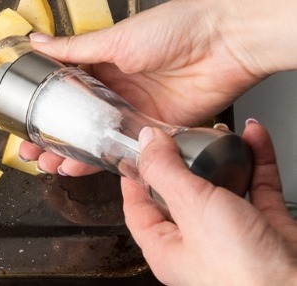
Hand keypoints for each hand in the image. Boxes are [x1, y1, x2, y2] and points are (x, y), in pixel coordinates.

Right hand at [19, 0, 296, 174]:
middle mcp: (117, 89)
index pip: (65, 89)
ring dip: (72, 153)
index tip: (23, 122)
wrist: (225, 42)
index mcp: (103, 63)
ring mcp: (136, 111)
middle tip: (30, 152)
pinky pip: (125, 148)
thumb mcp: (115, 39)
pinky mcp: (157, 129)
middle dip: (52, 137)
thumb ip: (74, 49)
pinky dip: (103, 160)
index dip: (43, 107)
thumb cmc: (175, 27)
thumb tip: (37, 42)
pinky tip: (82, 167)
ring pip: (96, 138)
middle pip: (77, 119)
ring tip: (49, 165)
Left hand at [122, 120, 296, 284]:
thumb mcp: (191, 208)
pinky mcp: (267, 228)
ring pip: (222, 188)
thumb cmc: (242, 269)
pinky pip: (258, 187)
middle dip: (181, 161)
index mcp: (166, 249)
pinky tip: (254, 138)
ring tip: (217, 132)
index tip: (135, 151)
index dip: (135, 178)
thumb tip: (146, 140)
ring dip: (222, 157)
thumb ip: (165, 171)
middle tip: (178, 134)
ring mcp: (233, 237)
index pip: (139, 209)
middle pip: (180, 194)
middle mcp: (197, 245)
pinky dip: (257, 160)